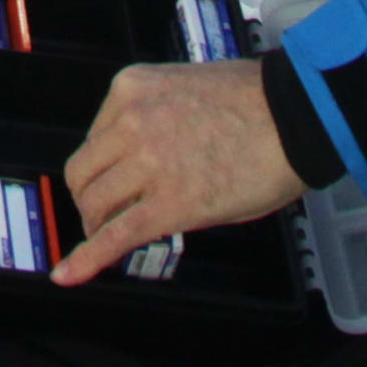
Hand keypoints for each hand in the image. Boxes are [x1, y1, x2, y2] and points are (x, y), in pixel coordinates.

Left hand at [49, 60, 308, 287]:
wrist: (297, 116)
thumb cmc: (256, 103)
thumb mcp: (185, 90)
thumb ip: (153, 117)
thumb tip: (140, 155)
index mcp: (131, 89)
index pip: (95, 138)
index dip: (105, 166)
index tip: (116, 181)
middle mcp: (131, 122)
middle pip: (83, 173)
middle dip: (91, 197)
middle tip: (109, 212)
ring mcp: (148, 164)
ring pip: (94, 205)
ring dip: (97, 225)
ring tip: (112, 235)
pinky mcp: (169, 205)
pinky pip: (115, 236)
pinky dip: (87, 259)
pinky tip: (68, 276)